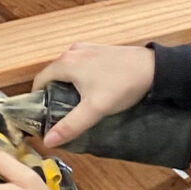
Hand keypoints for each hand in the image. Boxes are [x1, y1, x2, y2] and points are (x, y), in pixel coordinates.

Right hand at [34, 44, 155, 147]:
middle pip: (53, 74)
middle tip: (58, 113)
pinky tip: (91, 90)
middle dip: (52, 93)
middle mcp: (72, 51)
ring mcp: (86, 48)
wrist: (153, 68)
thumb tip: (48, 141)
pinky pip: (80, 64)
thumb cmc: (122, 85)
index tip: (41, 114)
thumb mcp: (94, 109)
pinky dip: (79, 77)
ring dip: (66, 84)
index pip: (40, 80)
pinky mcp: (99, 50)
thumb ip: (70, 125)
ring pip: (67, 69)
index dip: (37, 98)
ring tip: (75, 104)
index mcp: (66, 62)